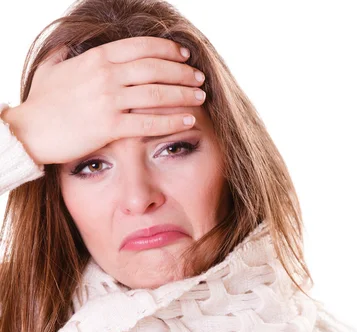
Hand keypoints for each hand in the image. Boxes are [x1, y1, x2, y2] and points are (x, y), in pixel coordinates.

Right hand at [3, 36, 204, 164]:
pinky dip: (172, 120)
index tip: (184, 55)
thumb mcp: (51, 69)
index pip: (141, 47)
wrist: (29, 131)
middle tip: (199, 77)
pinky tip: (188, 120)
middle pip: (155, 68)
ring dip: (183, 94)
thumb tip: (69, 50)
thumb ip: (66, 57)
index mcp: (97, 58)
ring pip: (156, 93)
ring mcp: (109, 101)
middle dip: (182, 71)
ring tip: (200, 97)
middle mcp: (106, 75)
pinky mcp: (110, 127)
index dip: (167, 50)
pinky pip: (148, 122)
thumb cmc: (40, 103)